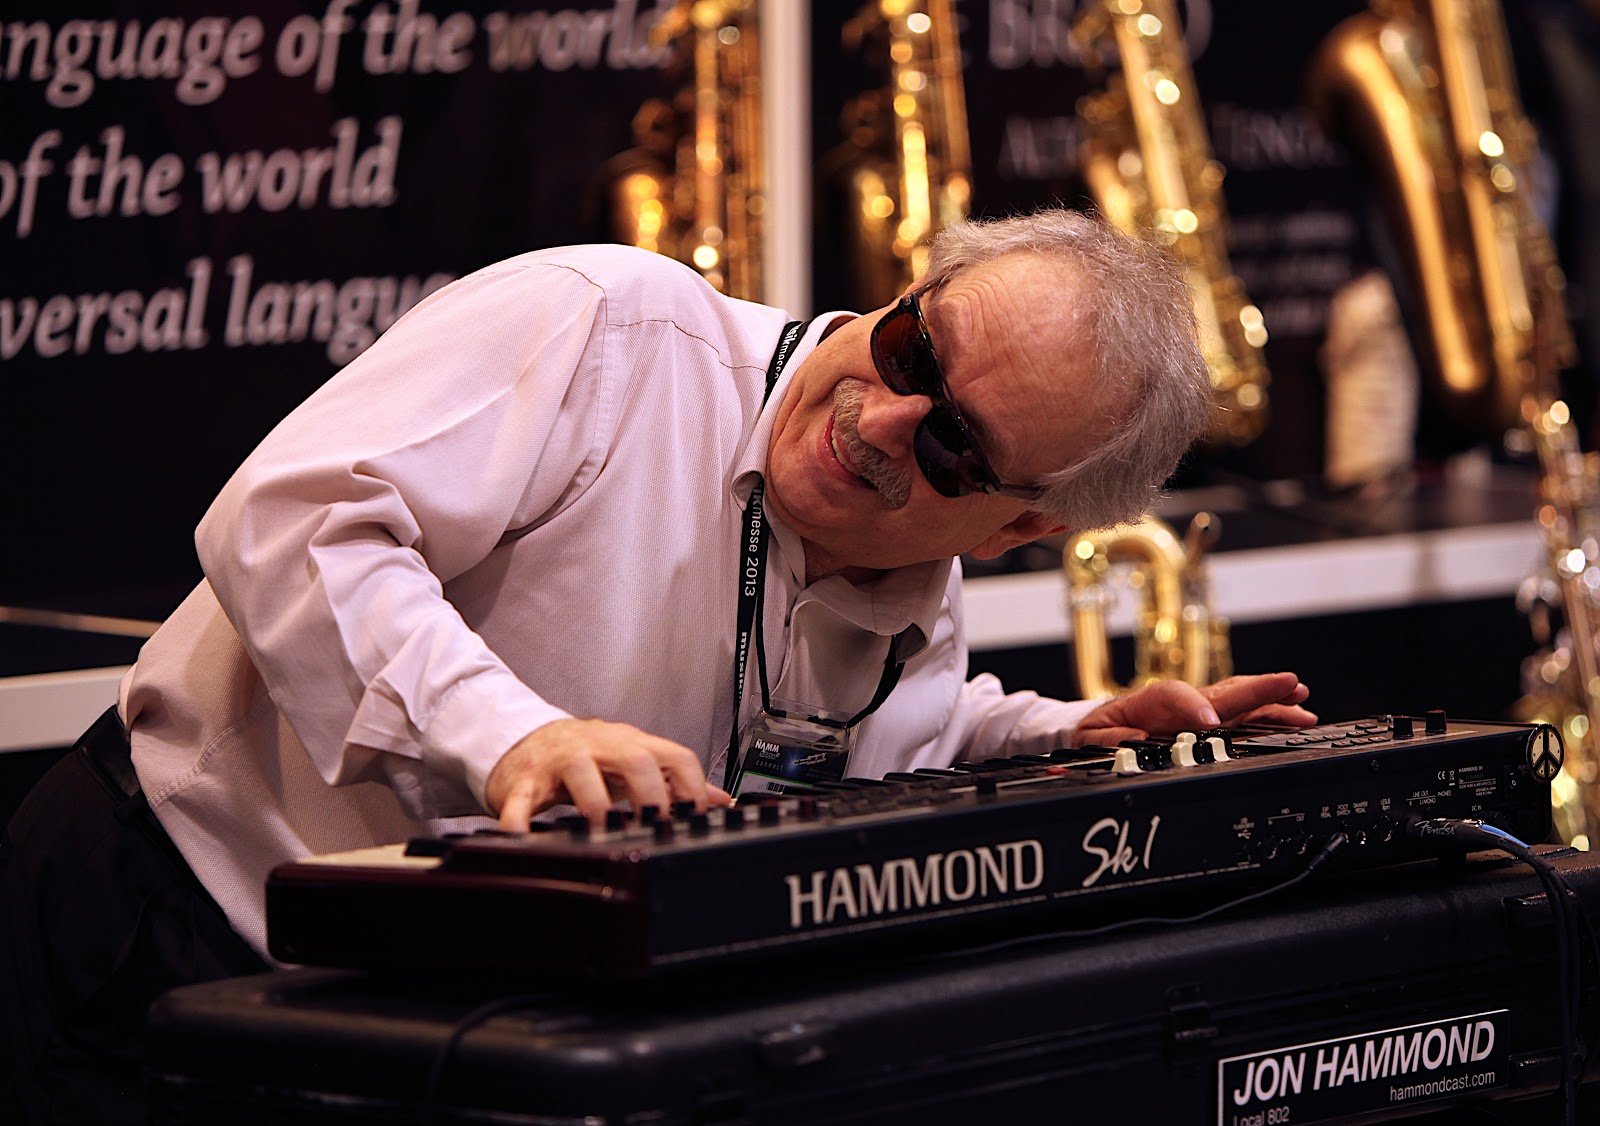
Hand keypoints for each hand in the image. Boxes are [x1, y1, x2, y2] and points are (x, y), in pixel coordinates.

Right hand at [486, 717, 731, 829]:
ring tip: (603, 831)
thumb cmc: (585, 755)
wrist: (524, 741)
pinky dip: (520, 821)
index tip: (697, 817)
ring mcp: (560, 761)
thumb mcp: (632, 760)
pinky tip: (527, 838)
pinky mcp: (523, 780)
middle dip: (650, 792)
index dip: (691, 785)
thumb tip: (719, 799)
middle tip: (656, 825)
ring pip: (580, 770)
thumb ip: (675, 780)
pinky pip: (520, 799)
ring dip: (595, 803)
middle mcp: (598, 747)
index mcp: (629, 744)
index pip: (674, 755)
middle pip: (633, 757)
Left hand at [1072, 672, 1314, 747]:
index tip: (1209, 723)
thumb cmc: (1101, 730)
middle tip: (1289, 682)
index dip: (1193, 707)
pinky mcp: (1213, 724)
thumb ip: (1108, 739)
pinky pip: (1246, 716)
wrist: (1102, 730)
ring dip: (1272, 699)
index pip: (1176, 696)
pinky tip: (1296, 717)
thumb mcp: (1092, 738)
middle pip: (1222, 692)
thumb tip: (1127, 740)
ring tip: (1301, 697)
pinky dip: (1272, 715)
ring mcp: (1202, 712)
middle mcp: (1184, 703)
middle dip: (1255, 688)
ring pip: (1241, 702)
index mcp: (1151, 702)